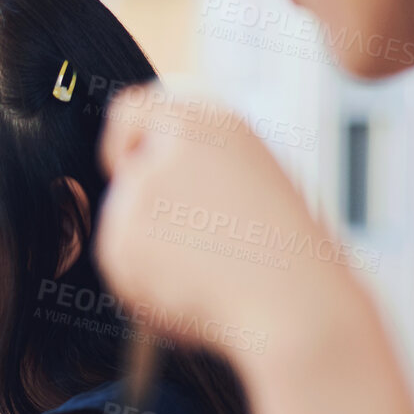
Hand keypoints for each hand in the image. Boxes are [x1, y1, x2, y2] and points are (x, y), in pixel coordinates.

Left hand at [95, 85, 357, 358]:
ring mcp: (138, 193)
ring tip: (209, 269)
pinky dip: (145, 283)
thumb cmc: (287, 252)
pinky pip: (120, 265)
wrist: (294, 303)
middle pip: (126, 177)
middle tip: (198, 242)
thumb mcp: (252, 179)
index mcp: (211, 124)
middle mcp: (168, 148)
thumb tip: (142, 167)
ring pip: (123, 225)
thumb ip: (196, 164)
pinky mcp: (120, 239)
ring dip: (153, 251)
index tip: (128, 167)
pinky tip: (192, 288)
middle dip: (149, 211)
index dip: (125, 142)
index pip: (131, 109)